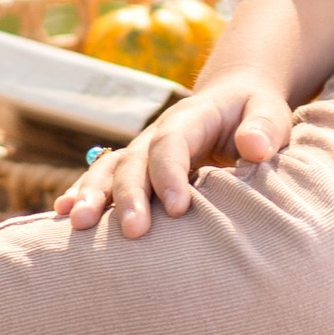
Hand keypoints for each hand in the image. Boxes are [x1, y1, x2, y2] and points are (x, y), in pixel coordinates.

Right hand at [54, 71, 294, 236]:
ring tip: (80, 225)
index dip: (171, 173)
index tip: (178, 208)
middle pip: (136, 160)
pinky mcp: (135, 167)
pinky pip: (102, 177)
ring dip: (94, 195)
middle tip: (133, 232)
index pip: (173, 142)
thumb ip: (264, 128)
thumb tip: (254, 146)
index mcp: (191, 117)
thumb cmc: (256, 115)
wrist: (234, 102)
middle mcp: (159, 132)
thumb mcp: (270, 113)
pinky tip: (63, 215)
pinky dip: (82, 193)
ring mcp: (142, 150)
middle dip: (130, 195)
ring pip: (111, 169)